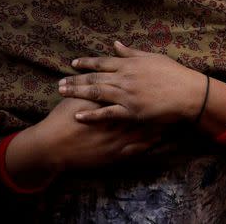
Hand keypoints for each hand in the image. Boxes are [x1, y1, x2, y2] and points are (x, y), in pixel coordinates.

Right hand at [7, 97, 160, 185]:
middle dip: (155, 104)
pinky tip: (159, 139)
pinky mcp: (114, 154)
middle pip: (139, 110)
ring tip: (172, 118)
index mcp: (105, 103)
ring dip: (157, 124)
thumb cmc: (62, 120)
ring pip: (142, 129)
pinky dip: (148, 143)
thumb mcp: (75, 98)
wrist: (53, 146)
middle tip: (171, 97)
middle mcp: (113, 120)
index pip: (129, 93)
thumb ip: (89, 84)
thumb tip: (98, 72)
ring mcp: (115, 138)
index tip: (159, 82)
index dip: (144, 87)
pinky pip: (136, 148)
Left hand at [59, 41, 207, 123]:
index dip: (86, 63)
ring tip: (62, 94)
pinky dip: (91, 114)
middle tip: (58, 83)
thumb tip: (116, 44)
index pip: (102, 62)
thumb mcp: (153, 58)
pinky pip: (106, 113)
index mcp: (130, 64)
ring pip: (96, 93)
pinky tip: (78, 115)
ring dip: (77, 93)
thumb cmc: (174, 74)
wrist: (187, 93)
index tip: (73, 64)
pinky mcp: (131, 111)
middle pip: (94, 77)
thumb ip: (132, 52)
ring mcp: (126, 95)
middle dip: (75, 80)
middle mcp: (124, 78)